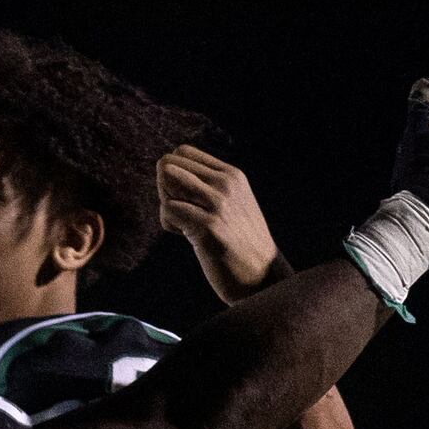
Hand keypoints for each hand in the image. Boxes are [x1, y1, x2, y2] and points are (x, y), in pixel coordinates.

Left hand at [157, 145, 285, 303]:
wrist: (262, 277)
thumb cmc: (240, 245)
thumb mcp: (231, 205)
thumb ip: (206, 187)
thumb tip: (166, 172)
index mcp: (232, 175)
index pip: (183, 152)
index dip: (173, 174)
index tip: (185, 199)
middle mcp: (226, 183)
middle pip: (170, 165)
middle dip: (165, 189)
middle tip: (180, 213)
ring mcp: (219, 204)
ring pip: (167, 181)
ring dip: (166, 204)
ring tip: (184, 223)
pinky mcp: (209, 227)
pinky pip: (168, 210)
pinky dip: (169, 224)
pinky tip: (187, 236)